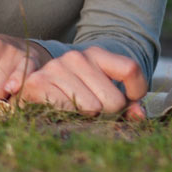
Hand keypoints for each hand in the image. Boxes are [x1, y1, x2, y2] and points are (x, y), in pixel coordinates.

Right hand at [16, 46, 146, 119]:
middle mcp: (76, 57)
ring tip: (74, 108)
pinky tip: (60, 110)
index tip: (129, 100)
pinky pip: (71, 110)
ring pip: (94, 108)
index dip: (137, 91)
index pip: (131, 69)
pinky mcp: (39, 82)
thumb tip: (140, 115)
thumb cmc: (73, 95)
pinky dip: (70, 117)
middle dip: (108, 112)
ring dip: (87, 116)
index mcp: (96, 54)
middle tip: (92, 109)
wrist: (32, 93)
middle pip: (115, 99)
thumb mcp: (103, 94)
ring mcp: (56, 68)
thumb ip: (126, 104)